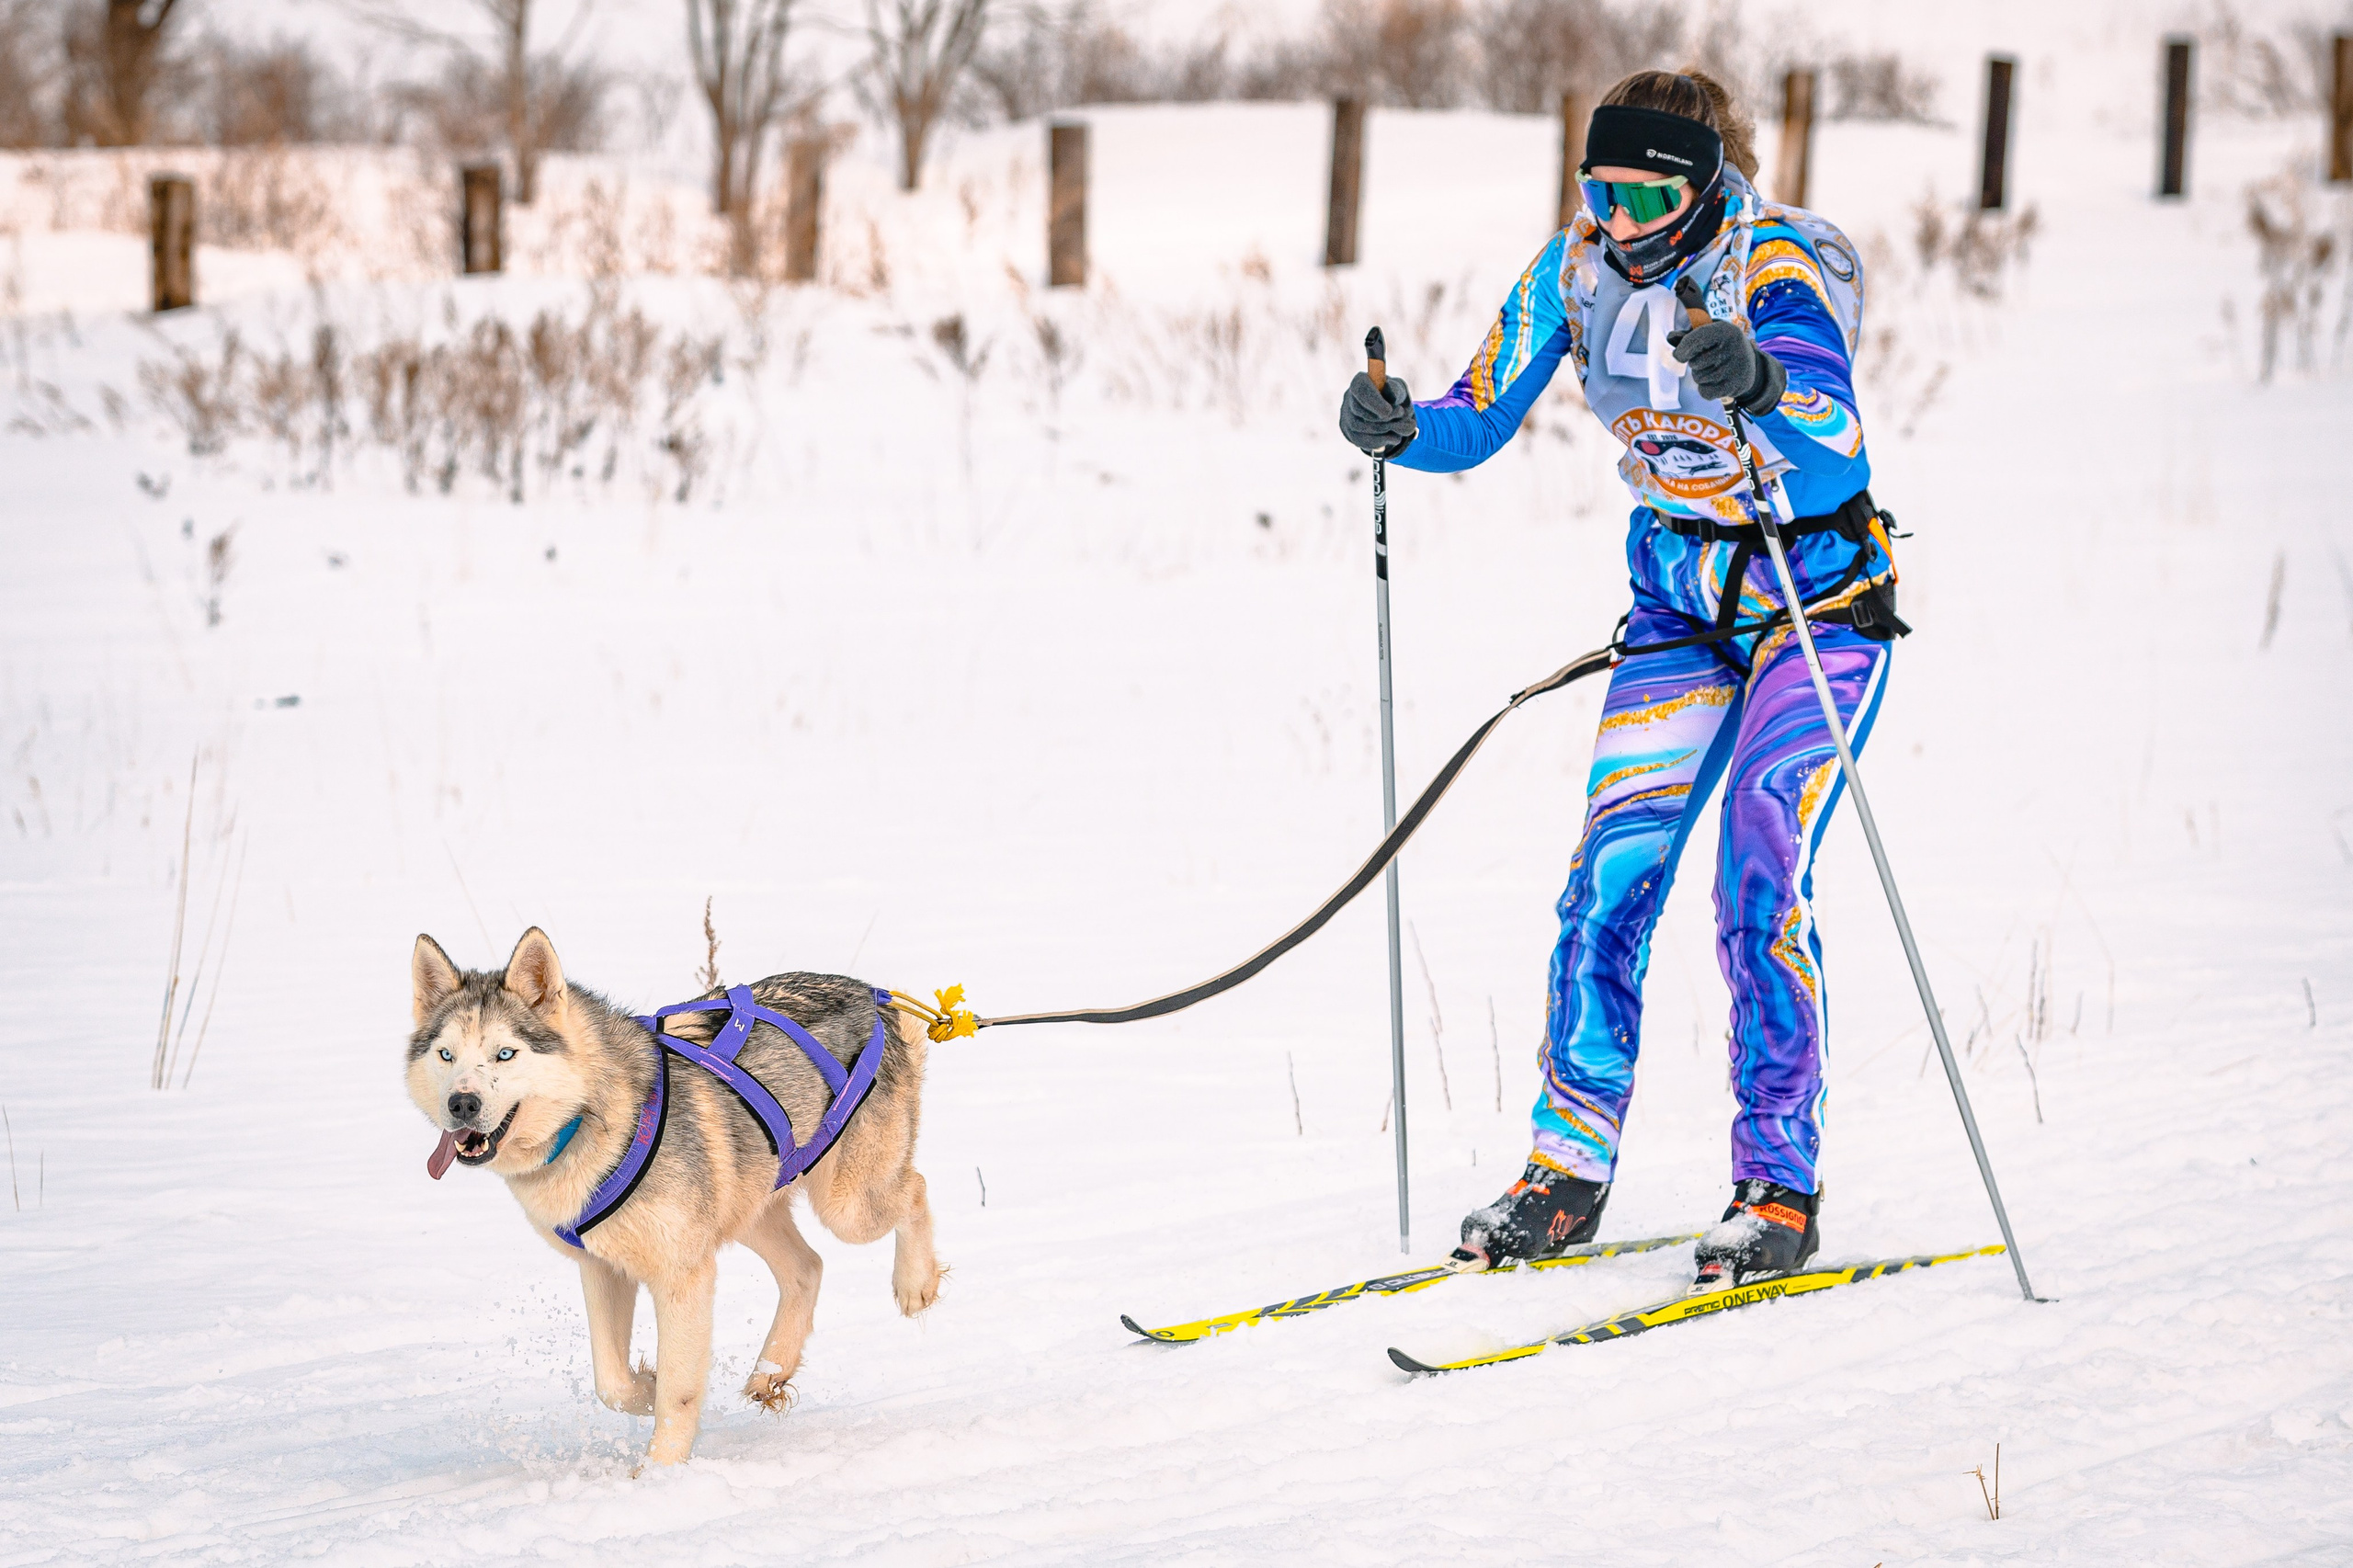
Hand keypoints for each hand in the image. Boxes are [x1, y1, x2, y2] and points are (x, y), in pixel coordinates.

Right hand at [1339, 371, 1415, 456]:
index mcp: (1361, 381)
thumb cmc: (1394, 398)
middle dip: (1382, 417)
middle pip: (1358, 410)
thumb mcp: (1399, 391)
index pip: (1360, 388)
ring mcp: (1347, 416)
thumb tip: (1390, 389)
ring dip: (1384, 430)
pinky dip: (1380, 440)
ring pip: (1359, 426)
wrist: (1393, 417)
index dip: (1373, 401)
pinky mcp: (1349, 433)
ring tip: (1404, 427)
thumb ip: (1396, 390)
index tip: (1389, 411)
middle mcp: (1349, 397)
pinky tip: (1394, 437)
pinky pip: (1360, 440)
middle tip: (1402, 416)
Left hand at [1668, 318, 1785, 413]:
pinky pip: (1705, 392)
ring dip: (1700, 376)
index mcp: (1725, 331)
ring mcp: (1734, 368)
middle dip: (1695, 363)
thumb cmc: (1723, 345)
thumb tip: (1670, 337)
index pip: (1694, 341)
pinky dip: (1706, 389)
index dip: (1682, 350)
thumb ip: (1688, 335)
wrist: (1751, 364)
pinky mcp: (1735, 386)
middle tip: (1709, 359)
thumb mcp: (1710, 333)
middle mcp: (1732, 348)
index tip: (1679, 355)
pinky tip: (1716, 381)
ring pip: (1698, 378)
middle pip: (1694, 363)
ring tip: (1715, 369)